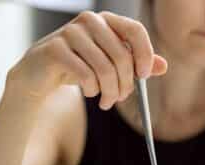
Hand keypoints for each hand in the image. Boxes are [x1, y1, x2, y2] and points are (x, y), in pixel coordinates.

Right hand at [6, 11, 167, 108]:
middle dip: (125, 84)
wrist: (41, 73)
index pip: (135, 30)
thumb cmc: (78, 67)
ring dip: (109, 92)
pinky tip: (89, 93)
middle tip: (119, 98)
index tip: (143, 76)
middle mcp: (89, 21)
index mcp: (106, 21)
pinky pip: (85, 75)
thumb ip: (134, 64)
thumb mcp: (109, 65)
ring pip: (104, 68)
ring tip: (106, 102)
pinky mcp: (56, 49)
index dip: (145, 54)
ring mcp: (71, 33)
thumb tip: (163, 66)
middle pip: (122, 56)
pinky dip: (91, 90)